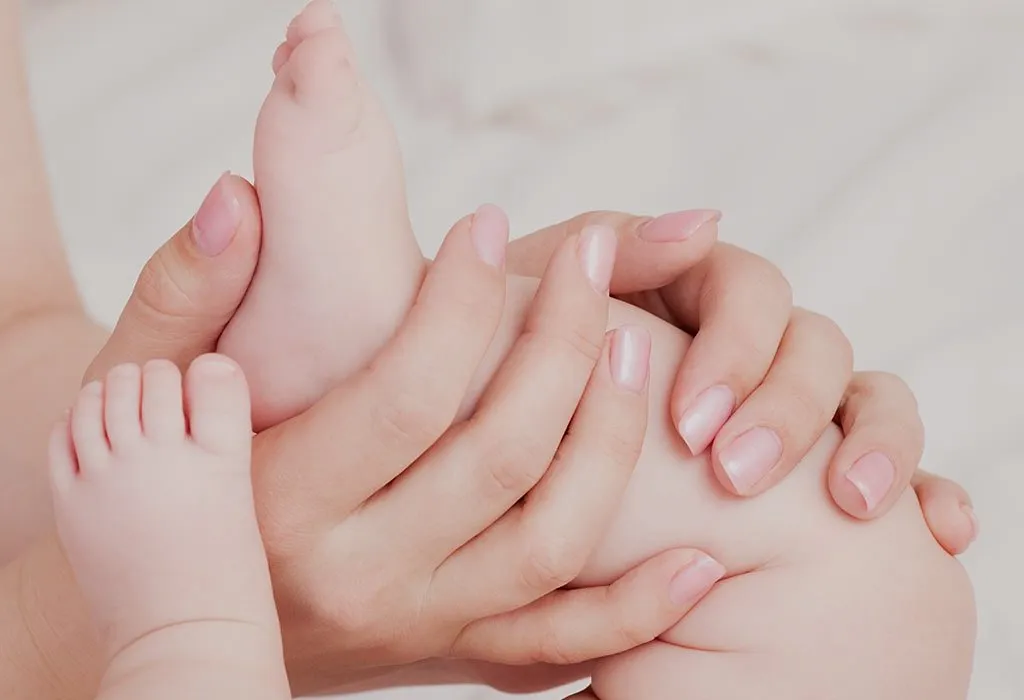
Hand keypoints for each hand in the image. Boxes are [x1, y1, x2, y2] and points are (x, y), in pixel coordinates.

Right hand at [87, 189, 719, 694]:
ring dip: (609, 439)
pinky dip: (639, 608)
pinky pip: (562, 646)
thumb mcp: (135, 389)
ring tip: (630, 341)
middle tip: (592, 261)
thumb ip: (183, 295)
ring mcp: (418, 625)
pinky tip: (702, 560)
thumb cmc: (161, 484)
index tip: (487, 223)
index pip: (403, 396)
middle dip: (560, 343)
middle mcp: (359, 578)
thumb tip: (239, 199)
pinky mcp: (453, 652)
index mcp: (279, 504)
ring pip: (551, 541)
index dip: (460, 301)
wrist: (168, 611)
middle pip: (500, 458)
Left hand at [507, 210, 977, 552]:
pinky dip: (922, 489)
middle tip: (734, 474)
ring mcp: (786, 401)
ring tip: (852, 504)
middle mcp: (750, 343)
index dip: (735, 351)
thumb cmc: (498, 358)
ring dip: (875, 443)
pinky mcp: (809, 468)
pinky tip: (938, 531)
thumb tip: (706, 219)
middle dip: (788, 408)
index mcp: (692, 292)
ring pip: (867, 398)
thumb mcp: (532, 300)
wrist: (478, 433)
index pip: (752, 293)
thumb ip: (611, 253)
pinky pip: (880, 467)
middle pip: (816, 347)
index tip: (688, 428)